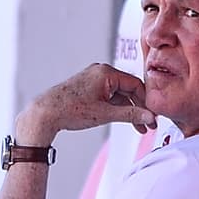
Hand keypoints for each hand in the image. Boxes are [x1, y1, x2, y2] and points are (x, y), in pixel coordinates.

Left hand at [17, 64, 156, 143]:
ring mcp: (93, 78)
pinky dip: (116, 107)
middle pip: (128, 89)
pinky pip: (109, 95)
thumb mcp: (104, 114)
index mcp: (106, 72)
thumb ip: (130, 115)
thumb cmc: (70, 110)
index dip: (146, 102)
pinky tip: (124, 120)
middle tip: (149, 125)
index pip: (135, 85)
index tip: (153, 117)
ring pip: (119, 94)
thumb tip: (149, 117)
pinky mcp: (88, 87)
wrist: (45, 113)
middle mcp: (100, 72)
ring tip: (138, 127)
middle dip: (139, 108)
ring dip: (128, 110)